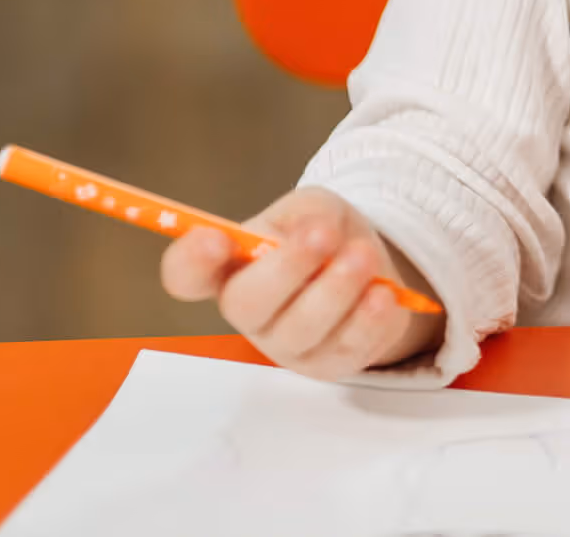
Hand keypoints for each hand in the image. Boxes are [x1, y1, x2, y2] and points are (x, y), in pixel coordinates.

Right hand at [159, 187, 441, 378]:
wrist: (369, 268)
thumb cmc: (323, 233)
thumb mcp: (313, 207)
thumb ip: (306, 213)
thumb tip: (310, 230)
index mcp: (229, 267)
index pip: (186, 274)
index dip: (190, 261)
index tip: (214, 239)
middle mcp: (249, 311)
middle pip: (246, 304)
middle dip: (286, 268)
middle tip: (321, 235)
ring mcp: (287, 344)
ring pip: (301, 329)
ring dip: (334, 290)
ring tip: (363, 256)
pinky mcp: (329, 364)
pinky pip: (346, 349)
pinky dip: (367, 320)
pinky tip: (383, 294)